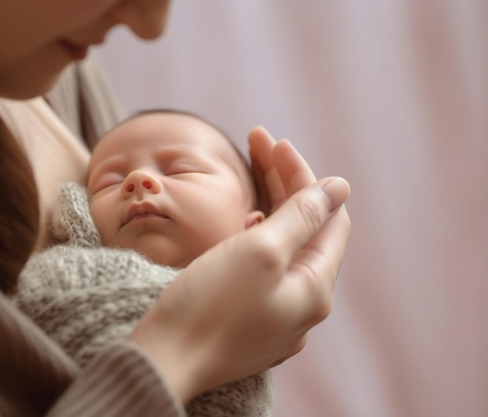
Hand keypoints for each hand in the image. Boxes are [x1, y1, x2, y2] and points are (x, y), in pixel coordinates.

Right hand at [129, 127, 350, 402]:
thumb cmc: (210, 305)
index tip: (273, 143)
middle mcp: (301, 304)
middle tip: (255, 141)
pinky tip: (243, 224)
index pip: (326, 218)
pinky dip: (256, 238)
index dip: (303, 176)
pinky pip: (263, 269)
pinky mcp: (248, 319)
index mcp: (313, 287)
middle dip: (283, 182)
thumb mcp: (261, 251)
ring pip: (282, 247)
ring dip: (270, 206)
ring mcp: (275, 314)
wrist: (164, 361)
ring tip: (250, 173)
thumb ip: (303, 216)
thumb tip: (339, 187)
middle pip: (303, 230)